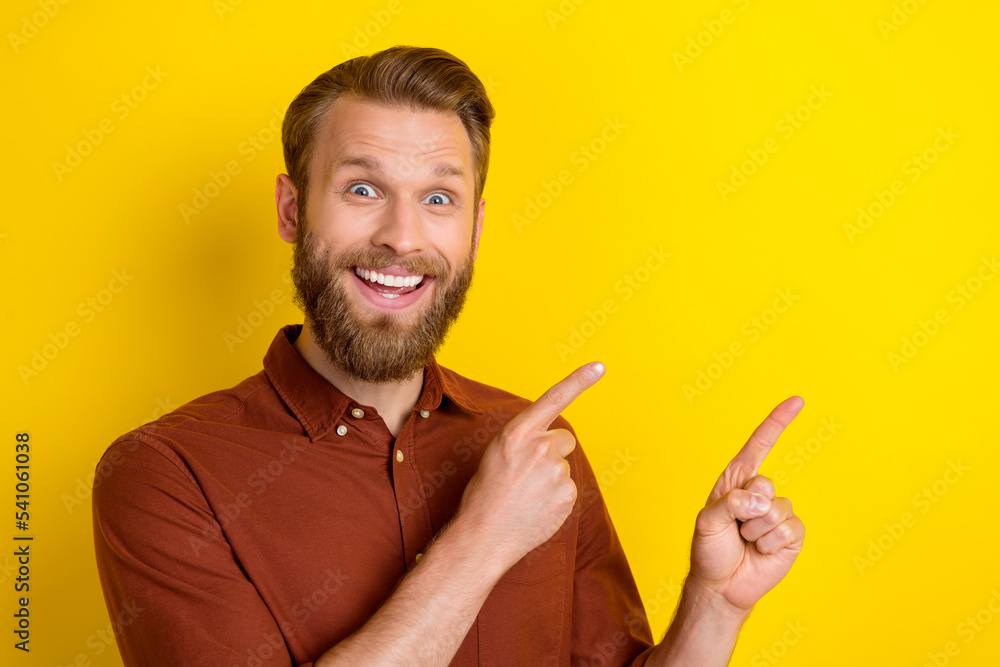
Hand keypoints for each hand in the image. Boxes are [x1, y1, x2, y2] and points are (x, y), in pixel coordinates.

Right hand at [455, 361, 605, 569]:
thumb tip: (552, 442)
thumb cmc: (485, 494)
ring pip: (564, 466)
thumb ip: (526, 440)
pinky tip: (536, 508)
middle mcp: (541, 447)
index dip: (579, 381)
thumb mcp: (498, 454)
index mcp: (518, 432)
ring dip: (551, 478)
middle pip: (564, 438)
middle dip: (552, 451)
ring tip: (526, 495)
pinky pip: (568, 489)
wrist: (483, 535)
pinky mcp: (568, 494)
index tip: (600, 366)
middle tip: (528, 474)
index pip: (553, 399)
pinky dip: (556, 498)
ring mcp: (557, 471)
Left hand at [688, 396, 805, 612]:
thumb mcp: (707, 521)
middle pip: (765, 484)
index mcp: (737, 481)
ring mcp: (778, 512)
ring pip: (775, 511)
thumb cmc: (710, 549)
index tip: (798, 401)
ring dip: (755, 532)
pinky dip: (769, 544)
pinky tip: (760, 552)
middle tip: (734, 529)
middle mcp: (760, 492)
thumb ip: (730, 504)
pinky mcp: (792, 535)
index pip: (760, 445)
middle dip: (746, 509)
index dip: (778, 422)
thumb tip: (762, 502)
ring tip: (745, 542)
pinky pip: (787, 530)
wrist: (722, 585)